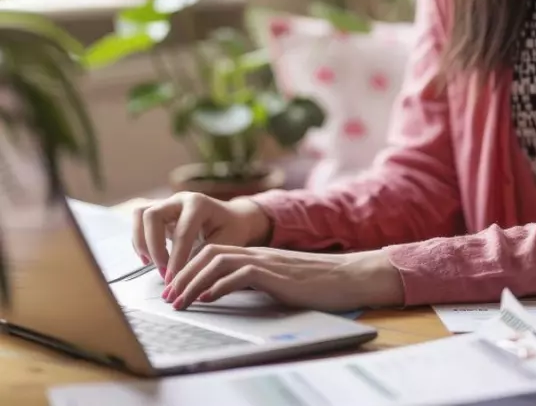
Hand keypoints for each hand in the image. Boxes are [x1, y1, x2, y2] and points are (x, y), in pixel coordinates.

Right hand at [132, 192, 270, 282]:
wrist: (233, 218)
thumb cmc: (232, 230)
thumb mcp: (226, 243)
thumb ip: (204, 256)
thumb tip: (184, 275)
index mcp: (199, 203)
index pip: (181, 231)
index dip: (175, 257)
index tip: (173, 278)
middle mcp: (180, 199)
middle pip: (152, 216)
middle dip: (154, 247)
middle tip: (163, 272)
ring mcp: (167, 203)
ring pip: (141, 215)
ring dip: (142, 242)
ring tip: (152, 265)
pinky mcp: (160, 212)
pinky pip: (139, 222)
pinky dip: (139, 242)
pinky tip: (148, 260)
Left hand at [162, 246, 404, 312]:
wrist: (348, 277)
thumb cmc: (317, 283)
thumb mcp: (279, 281)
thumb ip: (254, 281)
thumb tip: (226, 292)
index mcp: (257, 254)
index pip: (212, 252)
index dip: (189, 268)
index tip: (175, 289)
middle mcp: (258, 253)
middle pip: (208, 253)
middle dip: (183, 275)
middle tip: (169, 297)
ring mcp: (267, 261)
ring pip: (218, 261)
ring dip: (194, 282)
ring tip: (182, 301)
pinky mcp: (276, 273)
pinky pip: (241, 274)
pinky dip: (220, 286)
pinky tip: (210, 298)